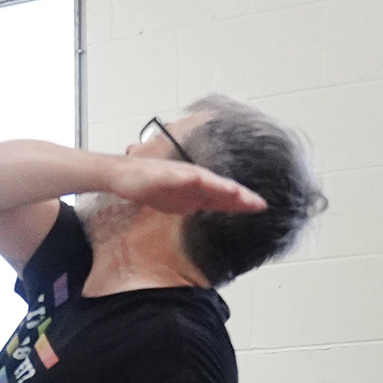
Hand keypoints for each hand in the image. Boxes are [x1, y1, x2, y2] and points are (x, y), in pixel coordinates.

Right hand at [108, 159, 266, 215]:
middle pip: (223, 190)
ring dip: (229, 191)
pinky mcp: (175, 173)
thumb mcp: (172, 202)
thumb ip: (188, 204)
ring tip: (245, 197)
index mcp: (196, 188)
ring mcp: (186, 175)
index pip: (222, 197)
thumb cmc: (145, 184)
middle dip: (242, 199)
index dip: (240, 203)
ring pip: (213, 184)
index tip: (258, 208)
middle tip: (260, 205)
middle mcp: (195, 180)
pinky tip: (216, 188)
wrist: (122, 175)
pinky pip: (195, 179)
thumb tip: (200, 209)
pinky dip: (208, 184)